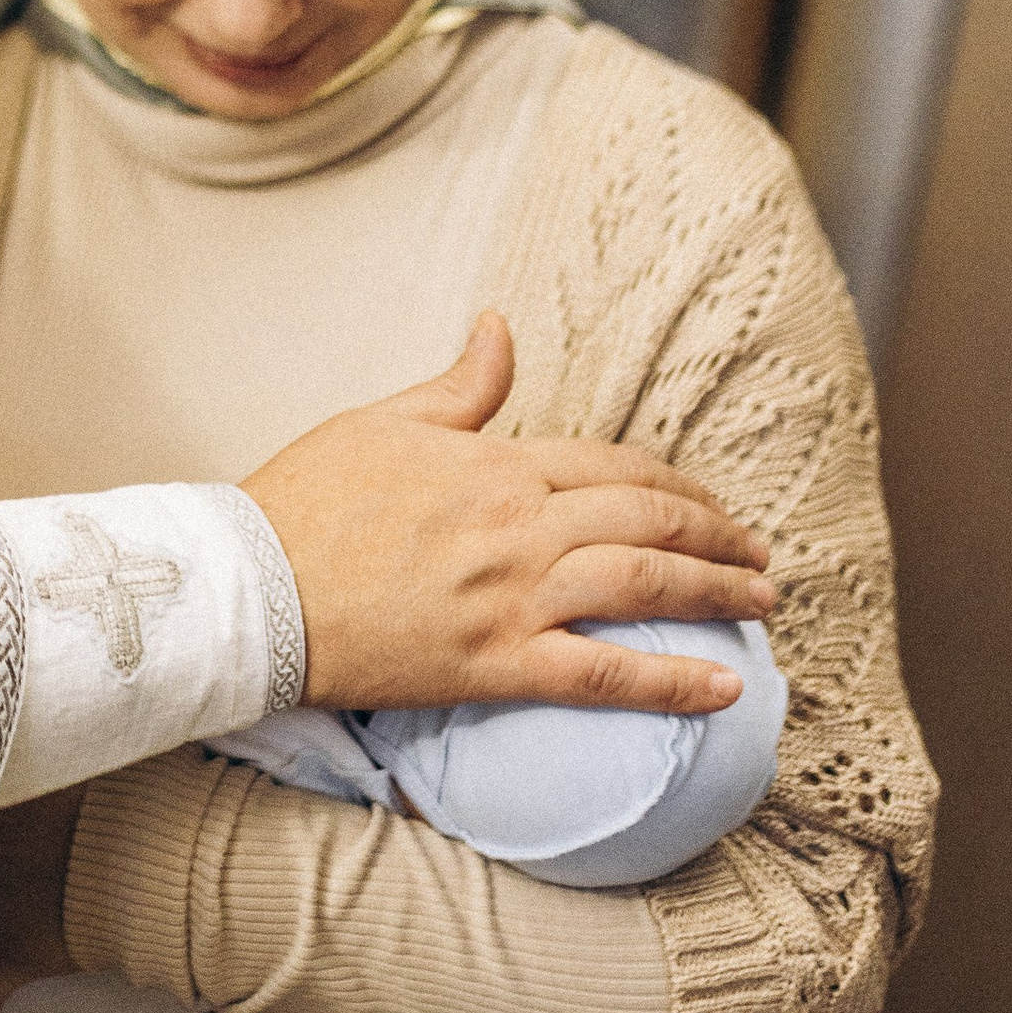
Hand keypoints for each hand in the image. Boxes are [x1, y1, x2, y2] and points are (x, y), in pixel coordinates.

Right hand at [242, 310, 774, 717]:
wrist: (250, 586)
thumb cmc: (306, 500)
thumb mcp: (384, 420)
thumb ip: (460, 382)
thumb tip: (500, 324)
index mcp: (498, 464)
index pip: (615, 466)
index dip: (676, 484)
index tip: (709, 503)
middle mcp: (521, 528)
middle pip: (648, 522)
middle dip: (716, 535)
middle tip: (757, 552)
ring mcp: (513, 598)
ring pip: (643, 588)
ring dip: (716, 591)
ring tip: (761, 599)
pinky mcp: (495, 664)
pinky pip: (602, 676)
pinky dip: (669, 683)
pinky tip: (723, 688)